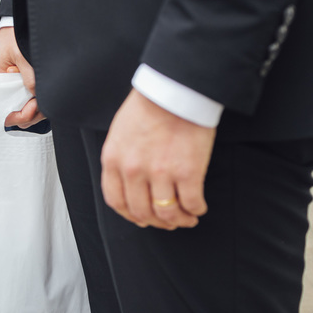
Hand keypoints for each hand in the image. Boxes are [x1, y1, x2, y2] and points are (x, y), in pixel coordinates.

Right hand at [0, 27, 45, 128]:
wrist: (21, 24)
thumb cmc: (14, 37)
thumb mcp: (20, 56)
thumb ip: (29, 77)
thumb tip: (37, 97)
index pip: (6, 108)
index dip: (18, 115)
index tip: (28, 110)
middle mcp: (10, 88)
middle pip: (19, 112)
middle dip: (30, 115)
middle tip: (38, 106)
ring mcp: (21, 87)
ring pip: (29, 108)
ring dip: (37, 108)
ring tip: (41, 98)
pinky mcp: (30, 83)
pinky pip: (36, 98)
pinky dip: (41, 100)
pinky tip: (44, 93)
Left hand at [100, 90, 214, 229]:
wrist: (174, 90)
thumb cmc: (148, 107)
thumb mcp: (120, 134)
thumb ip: (120, 159)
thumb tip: (129, 185)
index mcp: (113, 160)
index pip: (116, 201)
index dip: (130, 215)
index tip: (141, 219)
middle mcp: (133, 171)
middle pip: (142, 212)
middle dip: (156, 222)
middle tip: (168, 222)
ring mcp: (160, 173)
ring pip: (167, 213)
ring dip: (179, 220)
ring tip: (187, 218)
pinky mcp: (188, 172)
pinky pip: (192, 203)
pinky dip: (196, 210)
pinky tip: (199, 208)